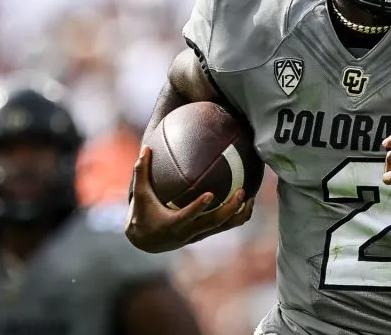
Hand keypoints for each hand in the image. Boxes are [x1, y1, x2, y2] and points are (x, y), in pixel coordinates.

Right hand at [124, 146, 254, 252]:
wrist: (146, 242)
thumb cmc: (142, 214)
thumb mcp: (139, 195)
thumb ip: (141, 172)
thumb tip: (146, 148)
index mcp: (173, 224)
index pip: (188, 216)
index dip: (199, 207)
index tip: (211, 194)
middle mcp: (189, 232)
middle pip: (215, 223)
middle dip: (230, 209)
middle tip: (241, 191)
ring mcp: (199, 234)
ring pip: (225, 227)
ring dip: (240, 213)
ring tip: (251, 197)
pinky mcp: (205, 233)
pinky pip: (226, 226)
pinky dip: (238, 215)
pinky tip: (246, 201)